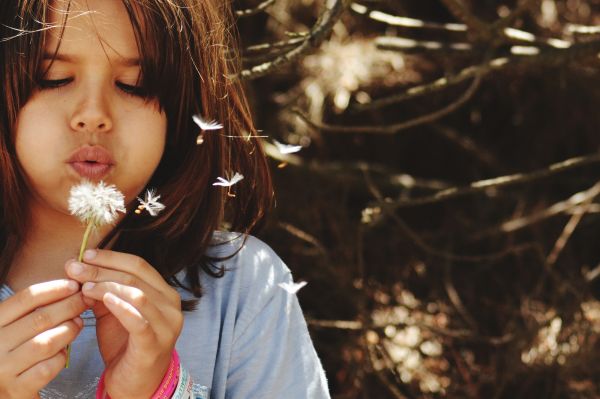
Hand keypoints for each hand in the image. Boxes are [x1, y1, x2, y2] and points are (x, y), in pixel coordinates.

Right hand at [0, 279, 86, 398]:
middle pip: (40, 318)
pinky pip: (47, 368)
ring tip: (78, 323)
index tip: (74, 285)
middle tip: (87, 300)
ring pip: (46, 343)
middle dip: (70, 306)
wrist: (0, 390)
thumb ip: (33, 310)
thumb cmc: (11, 352)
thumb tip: (71, 289)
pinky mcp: (16, 389)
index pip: (26, 298)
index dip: (54, 289)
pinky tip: (63, 352)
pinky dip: (61, 357)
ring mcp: (3, 369)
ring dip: (69, 330)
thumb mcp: (13, 327)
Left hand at [65, 250, 182, 398]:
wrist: (136, 384)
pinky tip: (103, 300)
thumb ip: (102, 291)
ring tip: (83, 287)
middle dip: (102, 270)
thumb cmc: (126, 346)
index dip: (111, 257)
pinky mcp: (154, 343)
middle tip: (75, 268)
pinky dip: (120, 307)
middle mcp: (171, 305)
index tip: (85, 255)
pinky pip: (138, 320)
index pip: (139, 265)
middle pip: (135, 277)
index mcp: (164, 292)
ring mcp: (166, 325)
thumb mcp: (113, 312)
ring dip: (107, 286)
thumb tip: (79, 267)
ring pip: (137, 294)